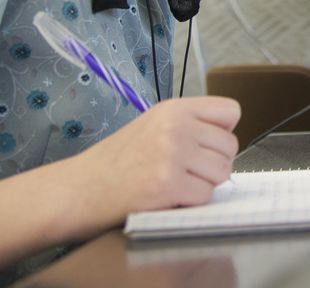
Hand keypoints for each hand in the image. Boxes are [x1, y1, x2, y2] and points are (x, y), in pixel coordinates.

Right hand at [62, 96, 240, 229]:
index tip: (205, 145)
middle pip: (230, 146)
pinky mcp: (168, 184)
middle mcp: (176, 126)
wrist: (79, 189)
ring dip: (204, 184)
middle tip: (185, 170)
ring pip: (222, 172)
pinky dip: (191, 202)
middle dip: (213, 163)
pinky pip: (206, 195)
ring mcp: (172, 154)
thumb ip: (189, 124)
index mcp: (174, 108)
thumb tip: (228, 136)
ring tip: (176, 182)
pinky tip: (167, 197)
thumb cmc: (116, 162)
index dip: (222, 132)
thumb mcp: (153, 125)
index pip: (230, 111)